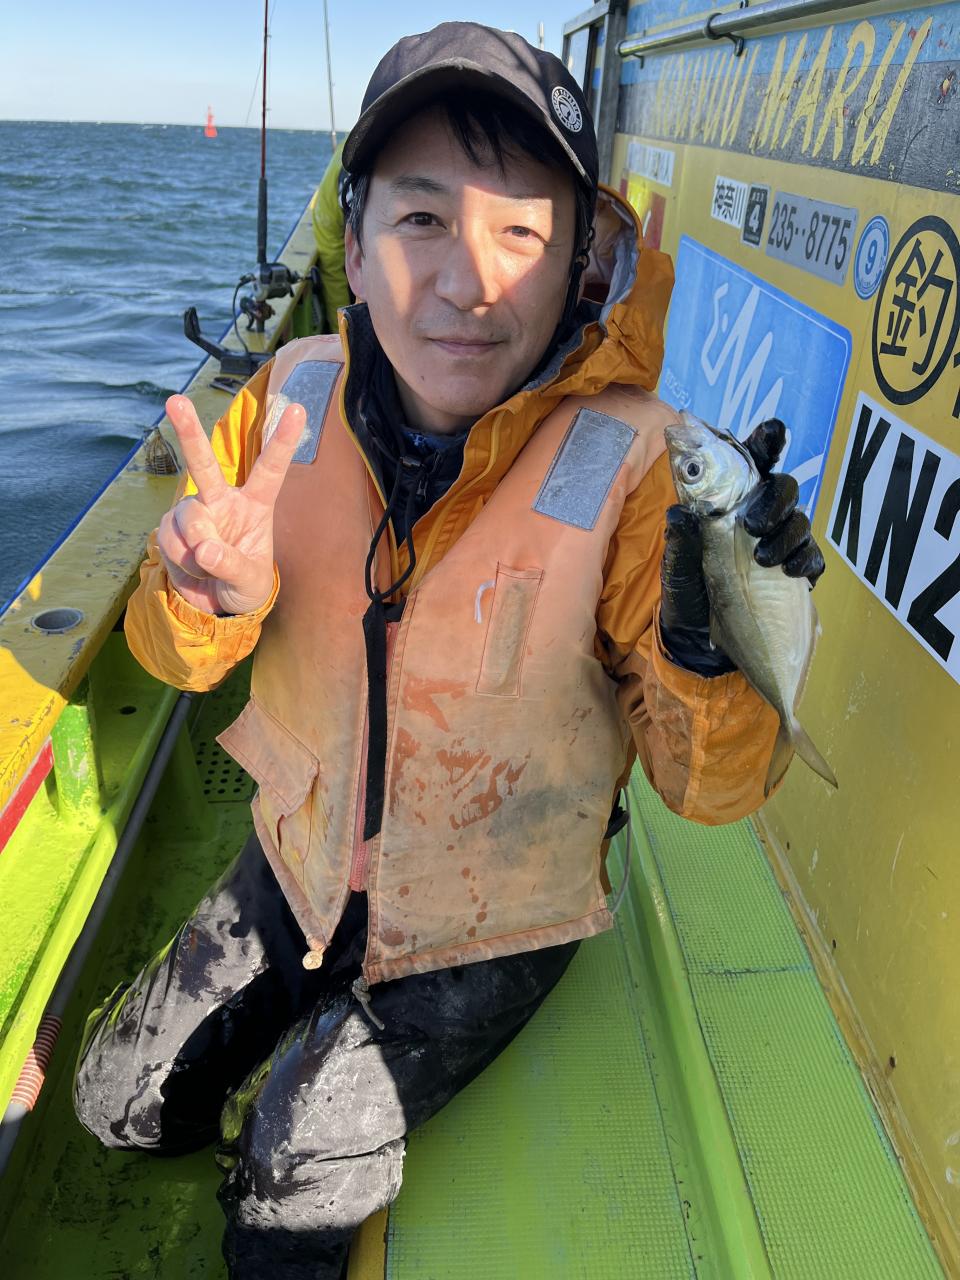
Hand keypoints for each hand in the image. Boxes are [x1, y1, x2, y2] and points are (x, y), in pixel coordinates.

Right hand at [157, 394, 304, 615]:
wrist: (216, 604)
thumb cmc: (245, 586)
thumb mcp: (250, 582)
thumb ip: (232, 565)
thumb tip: (204, 549)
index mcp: (256, 504)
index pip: (271, 469)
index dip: (282, 440)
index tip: (297, 407)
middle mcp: (222, 500)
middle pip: (205, 464)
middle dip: (189, 431)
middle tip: (175, 400)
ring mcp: (194, 512)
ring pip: (188, 521)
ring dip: (197, 554)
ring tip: (209, 569)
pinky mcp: (170, 527)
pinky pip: (170, 541)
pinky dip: (181, 562)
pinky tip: (192, 569)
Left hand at [659, 417, 825, 674]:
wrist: (698, 642)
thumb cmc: (687, 594)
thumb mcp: (676, 569)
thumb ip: (681, 540)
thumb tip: (680, 513)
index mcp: (729, 503)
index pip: (751, 462)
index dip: (766, 441)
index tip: (772, 433)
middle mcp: (758, 516)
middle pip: (784, 488)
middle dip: (776, 501)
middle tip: (754, 524)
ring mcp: (779, 543)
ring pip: (801, 521)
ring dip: (786, 535)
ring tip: (763, 559)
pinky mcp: (793, 574)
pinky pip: (813, 558)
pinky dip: (806, 562)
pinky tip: (791, 573)